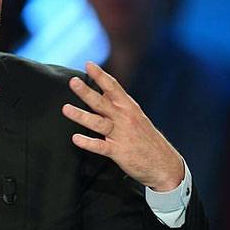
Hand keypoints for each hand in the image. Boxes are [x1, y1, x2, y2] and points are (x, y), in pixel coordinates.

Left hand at [61, 62, 183, 191]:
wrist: (164, 164)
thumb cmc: (146, 139)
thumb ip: (118, 105)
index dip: (100, 75)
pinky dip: (88, 142)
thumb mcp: (136, 117)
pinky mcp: (119, 152)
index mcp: (129, 108)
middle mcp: (124, 118)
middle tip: (73, 81)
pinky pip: (101, 146)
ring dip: (81, 116)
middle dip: (87, 91)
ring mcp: (121, 135)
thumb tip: (100, 92)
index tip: (89, 64)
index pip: (113, 88)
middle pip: (102, 102)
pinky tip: (76, 138)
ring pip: (98, 123)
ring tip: (66, 109)